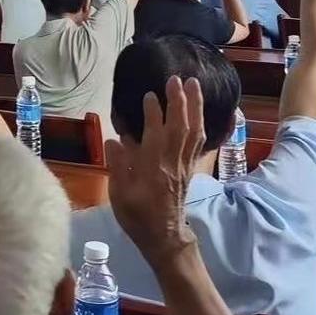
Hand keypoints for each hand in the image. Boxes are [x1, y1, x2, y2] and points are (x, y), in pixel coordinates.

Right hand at [103, 76, 205, 270]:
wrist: (163, 235)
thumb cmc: (137, 215)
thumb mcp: (119, 194)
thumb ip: (117, 166)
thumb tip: (114, 140)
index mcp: (151, 168)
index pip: (155, 133)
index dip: (154, 113)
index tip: (150, 95)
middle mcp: (171, 162)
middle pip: (179, 127)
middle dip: (179, 102)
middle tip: (176, 79)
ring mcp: (183, 164)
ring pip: (193, 131)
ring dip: (194, 107)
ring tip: (193, 85)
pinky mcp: (189, 167)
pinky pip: (198, 142)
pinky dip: (201, 123)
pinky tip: (199, 111)